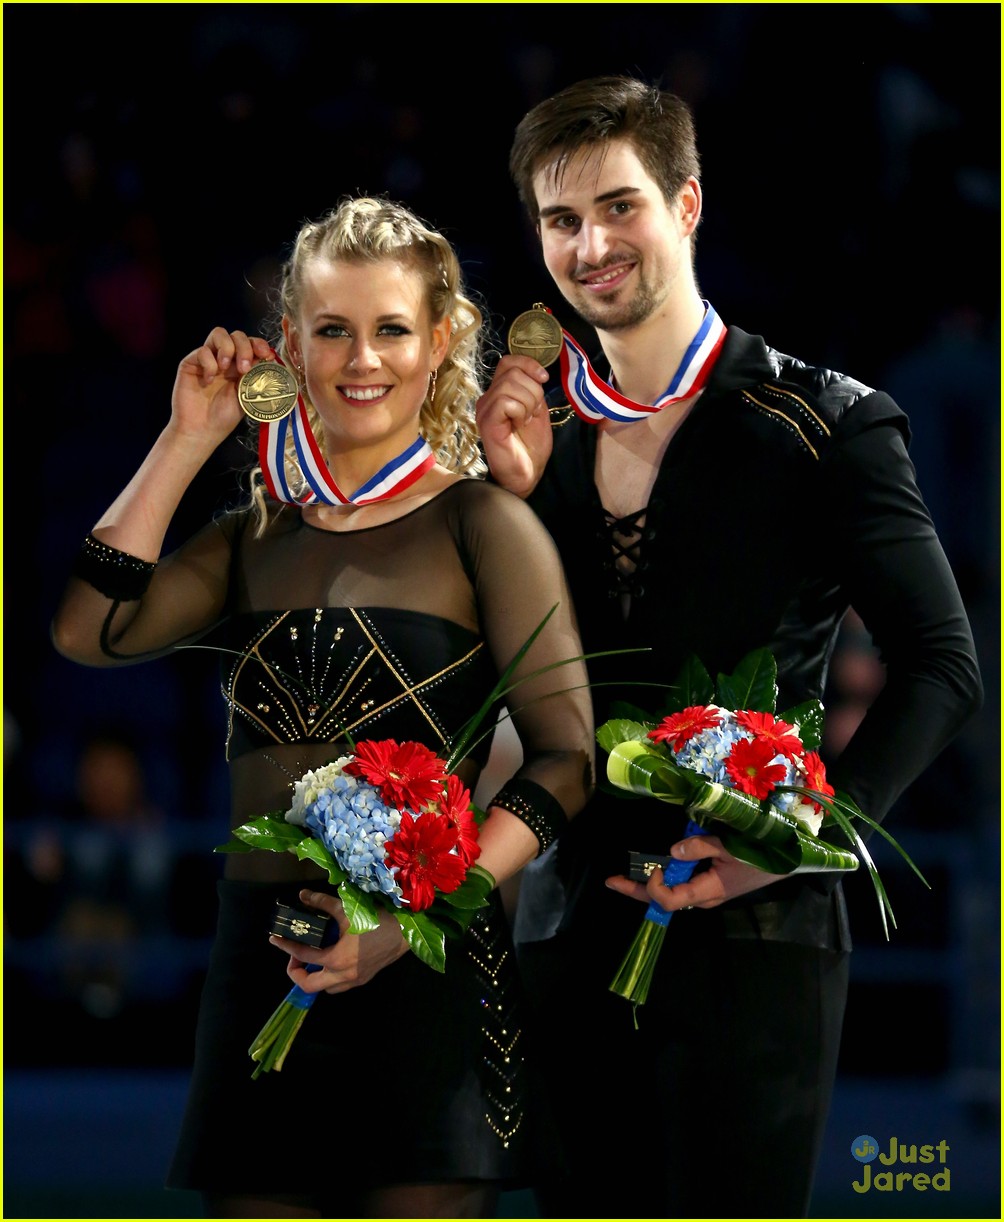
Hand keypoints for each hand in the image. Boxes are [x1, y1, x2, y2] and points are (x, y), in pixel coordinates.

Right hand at [170, 327, 273, 447]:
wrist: (202, 431)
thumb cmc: (224, 417)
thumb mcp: (246, 397)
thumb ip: (255, 378)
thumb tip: (270, 360)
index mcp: (241, 366)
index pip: (252, 344)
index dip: (259, 344)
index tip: (266, 355)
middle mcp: (225, 359)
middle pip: (237, 335)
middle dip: (245, 348)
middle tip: (244, 368)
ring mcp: (208, 359)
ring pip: (219, 333)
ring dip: (227, 348)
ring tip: (226, 368)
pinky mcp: (190, 363)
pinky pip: (201, 351)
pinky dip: (208, 364)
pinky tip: (209, 381)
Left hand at [268, 888, 409, 994]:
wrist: (406, 932)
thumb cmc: (377, 920)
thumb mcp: (347, 908)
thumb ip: (322, 902)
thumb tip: (302, 895)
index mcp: (336, 958)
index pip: (303, 955)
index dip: (285, 947)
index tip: (275, 939)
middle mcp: (342, 975)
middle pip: (308, 985)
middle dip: (295, 972)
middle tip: (295, 955)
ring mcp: (354, 980)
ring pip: (325, 989)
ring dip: (313, 977)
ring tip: (312, 958)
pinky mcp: (364, 978)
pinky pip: (339, 986)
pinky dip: (329, 977)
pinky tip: (332, 960)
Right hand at [475, 354, 553, 497]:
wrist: (527, 474)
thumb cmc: (530, 446)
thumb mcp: (537, 411)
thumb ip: (533, 390)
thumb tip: (538, 372)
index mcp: (499, 393)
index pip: (508, 361)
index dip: (528, 364)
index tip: (543, 379)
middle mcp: (488, 398)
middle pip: (513, 372)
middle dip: (533, 391)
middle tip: (532, 414)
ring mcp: (485, 409)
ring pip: (510, 385)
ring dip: (528, 403)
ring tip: (525, 422)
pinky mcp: (487, 422)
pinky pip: (506, 402)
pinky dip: (519, 412)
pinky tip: (518, 426)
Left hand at [605, 832, 786, 909]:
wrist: (787, 861)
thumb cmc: (761, 855)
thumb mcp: (730, 846)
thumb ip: (700, 847)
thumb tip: (672, 851)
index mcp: (708, 891)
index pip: (671, 900)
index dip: (654, 887)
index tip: (652, 866)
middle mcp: (703, 897)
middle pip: (664, 900)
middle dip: (637, 890)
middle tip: (611, 881)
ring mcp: (706, 892)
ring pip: (671, 893)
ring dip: (649, 884)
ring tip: (624, 876)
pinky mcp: (710, 883)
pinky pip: (682, 884)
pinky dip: (665, 876)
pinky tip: (655, 867)